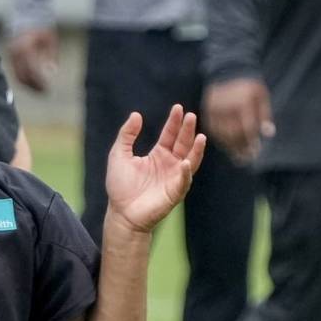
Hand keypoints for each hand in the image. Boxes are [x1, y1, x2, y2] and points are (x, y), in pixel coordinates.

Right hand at [7, 27, 57, 92]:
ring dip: (28, 84)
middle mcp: (16, 53)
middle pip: (22, 76)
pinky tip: (33, 81)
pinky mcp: (10, 55)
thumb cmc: (41, 26)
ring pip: (17, 75)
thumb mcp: (50, 40)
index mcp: (26, 49)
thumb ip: (51, 56)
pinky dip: (24, 78)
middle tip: (44, 92)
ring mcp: (11, 54)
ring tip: (39, 89)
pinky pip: (15, 71)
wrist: (27, 14)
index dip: (39, 82)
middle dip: (33, 86)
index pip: (32, 71)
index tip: (48, 89)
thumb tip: (53, 71)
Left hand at [106, 105, 205, 232]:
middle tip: (191, 116)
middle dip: (187, 130)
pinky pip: (183, 181)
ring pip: (190, 160)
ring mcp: (174, 178)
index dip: (174, 122)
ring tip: (200, 136)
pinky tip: (185, 162)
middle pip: (182, 144)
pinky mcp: (175, 192)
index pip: (170, 135)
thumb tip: (136, 114)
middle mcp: (170, 164)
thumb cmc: (120, 186)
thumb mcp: (119, 155)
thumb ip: (127, 135)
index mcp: (158, 155)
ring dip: (196, 149)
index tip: (178, 108)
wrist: (121, 213)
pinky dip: (185, 172)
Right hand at [202, 77, 273, 163]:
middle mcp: (226, 108)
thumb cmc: (248, 86)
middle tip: (247, 158)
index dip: (251, 141)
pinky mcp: (208, 112)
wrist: (228, 72)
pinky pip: (213, 131)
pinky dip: (221, 139)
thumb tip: (268, 134)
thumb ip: (264, 115)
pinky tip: (228, 146)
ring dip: (230, 147)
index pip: (246, 128)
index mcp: (242, 104)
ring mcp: (215, 111)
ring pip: (222, 134)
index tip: (255, 152)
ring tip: (238, 156)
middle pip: (233, 134)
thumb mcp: (261, 96)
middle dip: (240, 147)